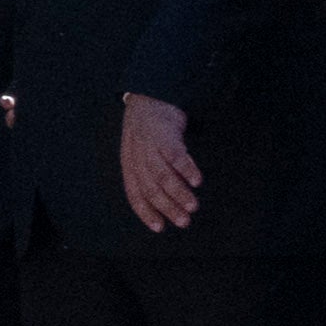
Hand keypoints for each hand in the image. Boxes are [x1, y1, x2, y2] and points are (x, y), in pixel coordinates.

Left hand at [120, 96, 204, 233]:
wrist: (148, 97)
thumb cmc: (147, 133)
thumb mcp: (140, 154)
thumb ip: (149, 175)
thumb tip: (166, 202)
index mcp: (129, 166)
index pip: (134, 194)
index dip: (145, 212)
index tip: (159, 228)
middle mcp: (136, 158)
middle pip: (150, 188)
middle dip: (167, 208)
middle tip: (184, 222)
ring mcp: (149, 146)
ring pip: (162, 175)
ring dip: (178, 193)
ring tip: (193, 207)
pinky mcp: (164, 134)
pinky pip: (175, 155)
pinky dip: (186, 169)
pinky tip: (196, 181)